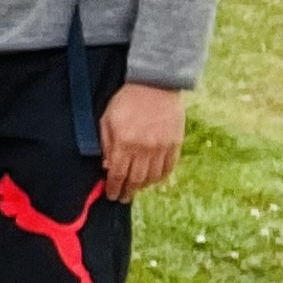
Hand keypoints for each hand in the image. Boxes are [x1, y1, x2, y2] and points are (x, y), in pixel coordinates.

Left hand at [100, 81, 186, 198]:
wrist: (155, 84)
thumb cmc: (127, 101)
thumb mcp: (107, 120)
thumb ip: (107, 145)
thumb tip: (108, 167)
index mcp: (125, 143)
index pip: (118, 175)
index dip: (114, 188)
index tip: (112, 195)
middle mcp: (144, 149)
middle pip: (136, 180)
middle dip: (128, 191)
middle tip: (123, 197)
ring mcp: (162, 147)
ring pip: (153, 177)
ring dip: (143, 186)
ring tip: (137, 189)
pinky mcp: (175, 143)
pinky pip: (168, 168)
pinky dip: (160, 177)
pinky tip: (153, 179)